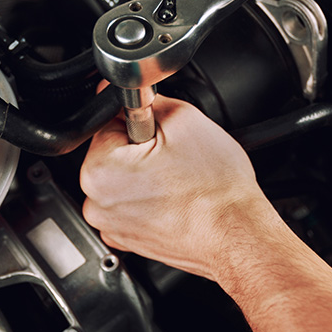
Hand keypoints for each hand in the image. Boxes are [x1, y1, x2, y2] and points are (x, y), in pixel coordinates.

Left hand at [79, 94, 282, 279]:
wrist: (237, 234)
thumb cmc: (216, 189)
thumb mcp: (184, 120)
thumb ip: (145, 98)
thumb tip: (121, 92)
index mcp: (100, 170)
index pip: (109, 122)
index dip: (141, 121)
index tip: (163, 134)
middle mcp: (95, 202)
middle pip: (113, 152)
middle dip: (142, 148)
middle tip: (175, 158)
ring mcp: (110, 225)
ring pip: (121, 180)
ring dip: (144, 174)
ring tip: (176, 181)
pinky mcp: (125, 239)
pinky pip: (128, 206)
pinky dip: (146, 200)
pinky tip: (171, 200)